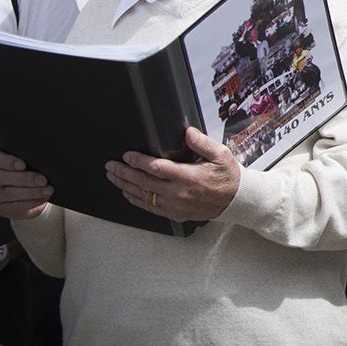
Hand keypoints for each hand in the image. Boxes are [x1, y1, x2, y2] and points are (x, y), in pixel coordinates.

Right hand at [0, 149, 51, 219]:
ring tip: (47, 190)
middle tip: (43, 180)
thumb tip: (44, 159)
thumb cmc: (29, 168)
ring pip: (8, 193)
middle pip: (1, 177)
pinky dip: (31, 202)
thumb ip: (30, 157)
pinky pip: (14, 207)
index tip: (23, 165)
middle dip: (24, 179)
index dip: (7, 161)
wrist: (28, 190)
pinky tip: (42, 198)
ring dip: (30, 192)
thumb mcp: (28, 160)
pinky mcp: (0, 208)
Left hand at [105, 126, 240, 220]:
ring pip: (143, 196)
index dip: (139, 161)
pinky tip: (127, 193)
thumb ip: (202, 143)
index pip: (157, 168)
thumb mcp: (220, 154)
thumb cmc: (228, 177)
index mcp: (188, 176)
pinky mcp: (174, 213)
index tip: (128, 155)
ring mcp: (174, 205)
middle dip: (124, 173)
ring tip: (113, 177)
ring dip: (125, 186)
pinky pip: (150, 207)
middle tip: (111, 165)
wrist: (235, 200)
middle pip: (144, 183)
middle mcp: (178, 193)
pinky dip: (136, 200)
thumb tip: (187, 132)